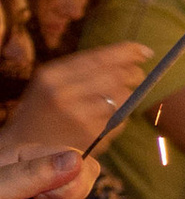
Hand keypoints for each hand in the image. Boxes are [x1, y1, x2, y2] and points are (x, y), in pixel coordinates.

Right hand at [0, 45, 147, 156]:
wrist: (24, 147)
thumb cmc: (44, 108)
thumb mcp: (53, 80)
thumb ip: (85, 66)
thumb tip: (135, 54)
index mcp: (53, 76)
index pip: (99, 58)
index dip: (128, 52)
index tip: (146, 51)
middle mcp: (64, 95)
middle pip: (116, 77)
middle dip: (134, 74)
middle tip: (137, 75)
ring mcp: (79, 118)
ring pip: (123, 99)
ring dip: (127, 96)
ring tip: (115, 98)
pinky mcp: (91, 138)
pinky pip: (120, 121)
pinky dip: (120, 117)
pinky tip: (105, 118)